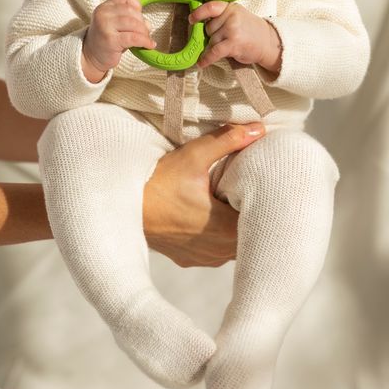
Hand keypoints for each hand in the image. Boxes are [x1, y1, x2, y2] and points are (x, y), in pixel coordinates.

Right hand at [82, 0, 155, 81]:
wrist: (91, 56)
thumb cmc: (107, 39)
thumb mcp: (115, 23)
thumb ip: (130, 18)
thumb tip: (148, 24)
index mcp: (104, 7)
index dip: (136, 4)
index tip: (139, 16)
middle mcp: (103, 14)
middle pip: (131, 11)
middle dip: (142, 22)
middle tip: (146, 32)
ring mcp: (105, 26)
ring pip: (133, 23)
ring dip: (144, 32)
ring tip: (146, 39)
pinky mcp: (110, 40)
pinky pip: (133, 38)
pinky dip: (145, 41)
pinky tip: (149, 45)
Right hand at [143, 122, 264, 266]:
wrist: (121, 208)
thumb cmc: (157, 183)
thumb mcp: (195, 156)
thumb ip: (229, 141)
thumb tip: (259, 129)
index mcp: (225, 229)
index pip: (262, 223)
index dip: (267, 205)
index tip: (266, 188)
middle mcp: (216, 251)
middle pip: (250, 236)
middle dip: (252, 215)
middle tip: (252, 191)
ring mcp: (202, 258)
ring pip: (232, 247)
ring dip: (235, 228)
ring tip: (234, 204)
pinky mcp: (187, 259)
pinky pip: (214, 252)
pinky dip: (218, 237)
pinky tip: (212, 217)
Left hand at [189, 1, 281, 72]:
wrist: (267, 42)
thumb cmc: (249, 30)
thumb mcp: (237, 16)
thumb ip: (221, 17)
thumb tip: (198, 26)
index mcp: (230, 7)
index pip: (210, 7)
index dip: (198, 13)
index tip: (191, 19)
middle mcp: (231, 16)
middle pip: (209, 28)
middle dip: (212, 36)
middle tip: (225, 38)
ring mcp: (233, 29)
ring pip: (211, 41)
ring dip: (214, 47)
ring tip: (227, 47)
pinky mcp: (233, 43)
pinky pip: (214, 52)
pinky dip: (206, 59)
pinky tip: (201, 63)